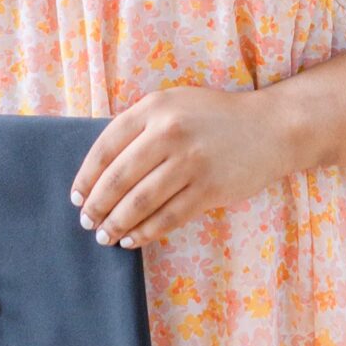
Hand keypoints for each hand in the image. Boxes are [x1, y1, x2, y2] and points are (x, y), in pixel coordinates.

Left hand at [69, 85, 294, 249]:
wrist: (269, 128)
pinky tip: (132, 240)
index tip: (76, 196)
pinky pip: (167, 217)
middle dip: (97, 205)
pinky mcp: (209, 189)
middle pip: (119, 178)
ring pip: (140, 202)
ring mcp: (191, 162)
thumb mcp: (173, 105)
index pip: (106, 146)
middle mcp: (170, 132)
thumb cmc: (214, 117)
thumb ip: (140, 127)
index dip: (86, 176)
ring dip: (116, 224)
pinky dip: (144, 232)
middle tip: (87, 222)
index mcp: (155, 108)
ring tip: (105, 235)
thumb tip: (100, 169)